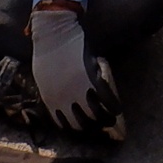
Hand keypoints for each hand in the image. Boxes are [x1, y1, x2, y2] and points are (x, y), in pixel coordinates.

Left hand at [27, 0, 113, 131]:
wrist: (54, 32)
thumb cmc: (47, 51)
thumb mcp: (44, 78)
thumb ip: (53, 93)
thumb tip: (61, 104)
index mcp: (51, 100)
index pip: (66, 125)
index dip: (78, 129)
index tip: (86, 129)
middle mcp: (64, 100)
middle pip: (82, 124)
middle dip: (93, 128)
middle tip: (101, 127)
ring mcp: (79, 90)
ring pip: (96, 115)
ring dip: (105, 120)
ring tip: (111, 120)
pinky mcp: (91, 79)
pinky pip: (106, 99)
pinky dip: (114, 105)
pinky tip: (118, 108)